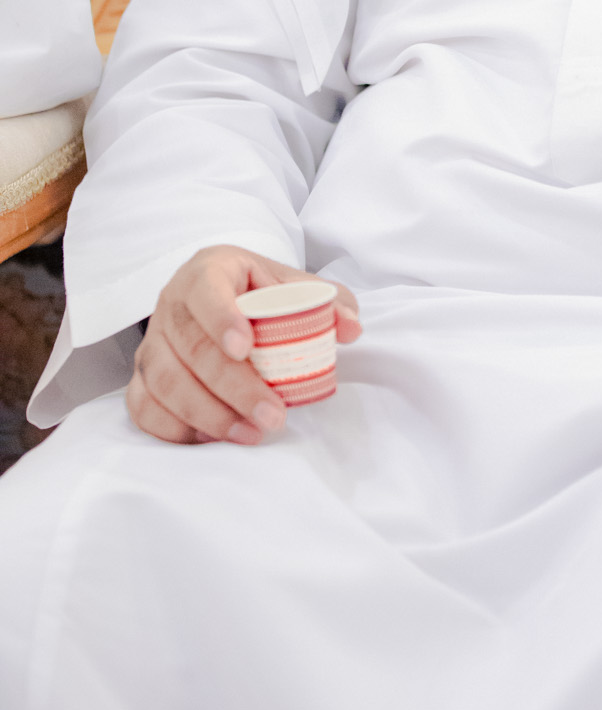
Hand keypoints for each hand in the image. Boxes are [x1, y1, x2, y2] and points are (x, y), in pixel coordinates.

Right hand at [127, 245, 361, 444]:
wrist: (222, 296)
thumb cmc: (261, 293)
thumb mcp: (294, 286)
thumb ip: (328, 302)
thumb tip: (350, 329)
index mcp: (209, 270)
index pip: (206, 289)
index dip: (221, 318)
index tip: (245, 349)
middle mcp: (172, 302)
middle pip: (189, 347)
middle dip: (232, 388)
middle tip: (272, 416)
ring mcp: (152, 341)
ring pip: (164, 382)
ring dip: (207, 415)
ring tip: (251, 435)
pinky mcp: (143, 375)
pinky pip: (143, 406)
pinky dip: (174, 428)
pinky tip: (212, 440)